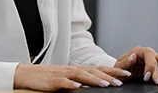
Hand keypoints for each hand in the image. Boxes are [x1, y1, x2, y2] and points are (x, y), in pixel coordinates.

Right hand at [14, 63, 131, 90]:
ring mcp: (64, 74)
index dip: (113, 71)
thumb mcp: (69, 79)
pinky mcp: (54, 81)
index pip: (100, 69)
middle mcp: (74, 69)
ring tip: (107, 84)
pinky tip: (78, 87)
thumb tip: (98, 85)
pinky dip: (71, 84)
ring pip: (82, 75)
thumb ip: (82, 81)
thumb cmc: (50, 78)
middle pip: (95, 70)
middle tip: (124, 78)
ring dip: (95, 80)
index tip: (127, 74)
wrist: (30, 74)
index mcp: (79, 69)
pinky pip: (64, 82)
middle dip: (110, 74)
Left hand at [114, 46, 157, 84]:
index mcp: (138, 51)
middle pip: (156, 57)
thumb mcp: (119, 66)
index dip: (148, 66)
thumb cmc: (120, 69)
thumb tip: (134, 56)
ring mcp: (154, 58)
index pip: (146, 55)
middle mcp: (147, 53)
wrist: (121, 72)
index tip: (146, 77)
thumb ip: (126, 61)